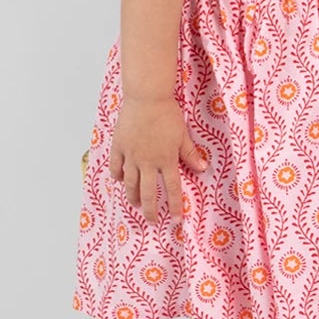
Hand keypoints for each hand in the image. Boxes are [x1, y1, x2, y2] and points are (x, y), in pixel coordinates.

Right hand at [109, 97, 207, 220]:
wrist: (147, 98)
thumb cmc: (167, 114)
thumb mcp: (182, 135)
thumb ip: (190, 154)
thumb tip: (202, 169)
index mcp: (166, 160)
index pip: (172, 189)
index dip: (175, 206)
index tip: (176, 220)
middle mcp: (148, 162)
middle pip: (148, 192)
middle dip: (151, 210)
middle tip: (151, 221)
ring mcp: (131, 156)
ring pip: (130, 183)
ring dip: (133, 197)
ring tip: (136, 205)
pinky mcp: (119, 147)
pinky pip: (116, 166)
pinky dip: (117, 176)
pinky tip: (119, 181)